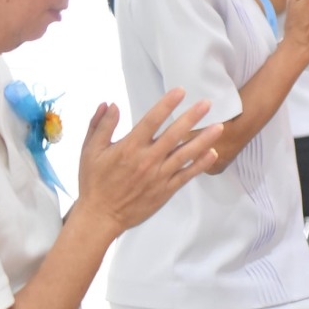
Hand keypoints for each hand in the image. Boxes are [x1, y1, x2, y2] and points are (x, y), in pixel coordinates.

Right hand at [73, 92, 222, 235]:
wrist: (100, 216)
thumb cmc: (94, 182)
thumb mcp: (90, 151)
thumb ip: (101, 126)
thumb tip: (110, 104)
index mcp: (129, 148)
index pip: (151, 121)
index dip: (167, 104)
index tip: (180, 91)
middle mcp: (147, 160)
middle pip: (174, 134)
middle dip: (192, 117)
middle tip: (207, 104)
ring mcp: (159, 175)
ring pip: (185, 154)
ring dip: (203, 140)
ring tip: (218, 127)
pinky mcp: (166, 190)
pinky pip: (186, 175)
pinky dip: (200, 164)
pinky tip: (212, 153)